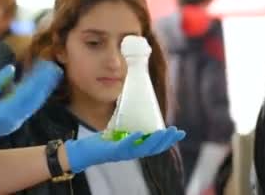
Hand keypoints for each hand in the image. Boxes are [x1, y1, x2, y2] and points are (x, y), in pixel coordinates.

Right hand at [0, 60, 62, 162]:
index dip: (38, 78)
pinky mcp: (13, 123)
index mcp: (7, 111)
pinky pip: (28, 108)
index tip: (46, 67)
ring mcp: (15, 122)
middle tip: (53, 69)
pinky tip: (36, 88)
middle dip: (45, 84)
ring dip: (41, 90)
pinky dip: (34, 97)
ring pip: (33, 104)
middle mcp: (16, 118)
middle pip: (35, 99)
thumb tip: (12, 69)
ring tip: (49, 77)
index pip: (28, 92)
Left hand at [64, 126, 185, 172]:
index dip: (168, 141)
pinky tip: (139, 132)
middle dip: (166, 140)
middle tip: (177, 132)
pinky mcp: (112, 151)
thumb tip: (136, 111)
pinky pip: (124, 146)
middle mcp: (131, 153)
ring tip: (164, 132)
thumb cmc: (101, 143)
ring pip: (142, 149)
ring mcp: (123, 153)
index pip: (155, 146)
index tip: (180, 133)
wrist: (84, 152)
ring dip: (154, 140)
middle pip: (153, 149)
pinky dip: (132, 140)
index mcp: (134, 149)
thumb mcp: (118, 134)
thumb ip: (128, 128)